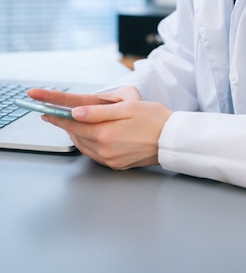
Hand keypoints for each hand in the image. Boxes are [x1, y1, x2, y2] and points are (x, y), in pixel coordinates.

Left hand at [28, 86, 171, 169]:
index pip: (73, 124)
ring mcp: (110, 159)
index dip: (57, 116)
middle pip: (76, 136)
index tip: (45, 110)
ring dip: (75, 134)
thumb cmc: (154, 119)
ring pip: (84, 145)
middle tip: (54, 114)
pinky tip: (89, 135)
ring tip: (70, 123)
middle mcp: (105, 150)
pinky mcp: (116, 164)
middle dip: (64, 124)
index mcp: (106, 133)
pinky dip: (87, 143)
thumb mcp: (127, 107)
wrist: (172, 139)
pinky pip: (94, 153)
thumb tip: (76, 113)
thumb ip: (99, 112)